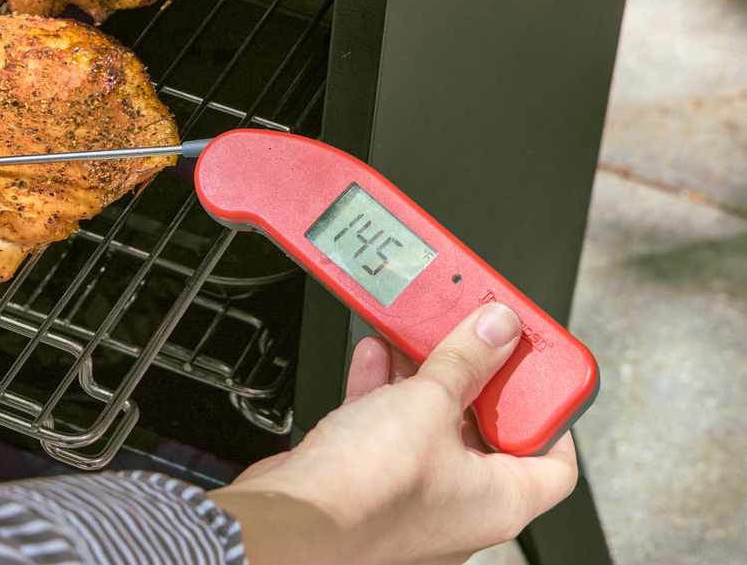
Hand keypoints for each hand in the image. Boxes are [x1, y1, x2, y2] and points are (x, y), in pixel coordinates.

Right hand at [209, 303, 577, 564]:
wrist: (294, 519)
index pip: (556, 462)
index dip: (552, 413)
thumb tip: (498, 331)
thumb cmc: (367, 492)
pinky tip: (376, 357)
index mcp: (501, 501)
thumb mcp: (427, 403)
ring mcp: (415, 499)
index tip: (540, 372)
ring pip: (433, 428)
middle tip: (476, 340)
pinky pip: (390, 432)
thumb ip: (466, 360)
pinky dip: (385, 393)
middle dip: (475, 379)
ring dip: (425, 379)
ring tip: (421, 336)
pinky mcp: (372, 485)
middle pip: (486, 433)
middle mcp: (463, 508)